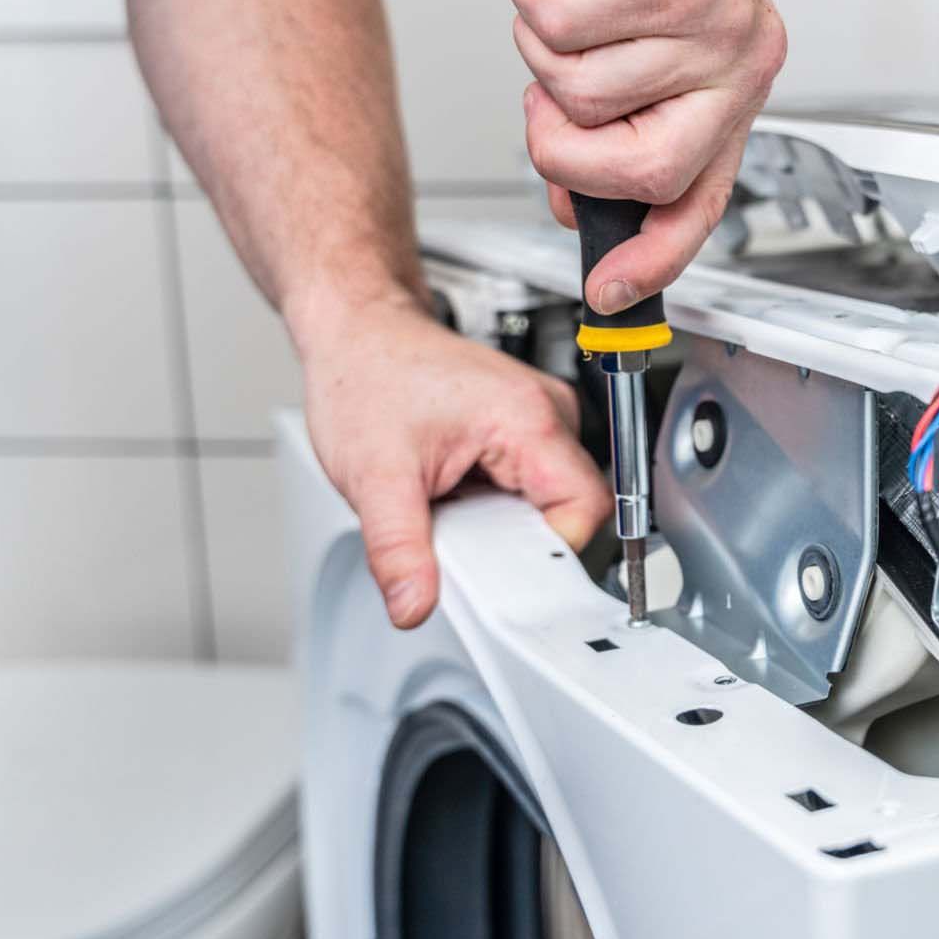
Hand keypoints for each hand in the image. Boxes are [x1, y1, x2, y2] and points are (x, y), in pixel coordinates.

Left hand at [300, 298, 610, 627]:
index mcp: (527, 416)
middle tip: (458, 541)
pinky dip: (490, 504)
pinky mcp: (519, 424)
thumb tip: (413, 605)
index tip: (500, 575)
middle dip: (515, 543)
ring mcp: (535, 415)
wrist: (355, 332)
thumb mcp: (373, 476)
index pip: (584, 512)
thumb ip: (397, 549)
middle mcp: (544, 410)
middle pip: (568, 510)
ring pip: (546, 502)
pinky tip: (451, 492)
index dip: (546, 556)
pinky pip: (525, 486)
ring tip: (448, 508)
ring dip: (500, 523)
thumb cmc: (366, 375)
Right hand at [508, 0, 786, 315]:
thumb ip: (605, 128)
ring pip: (582, 93)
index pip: (699, 198)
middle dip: (564, 150)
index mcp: (726, 86)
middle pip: (641, 171)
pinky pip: (561, 26)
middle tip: (544, 101)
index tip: (610, 293)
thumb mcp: (611, 49)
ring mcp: (712, 21)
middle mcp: (735, 59)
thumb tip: (576, 203)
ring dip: (543, 46)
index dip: (652, 256)